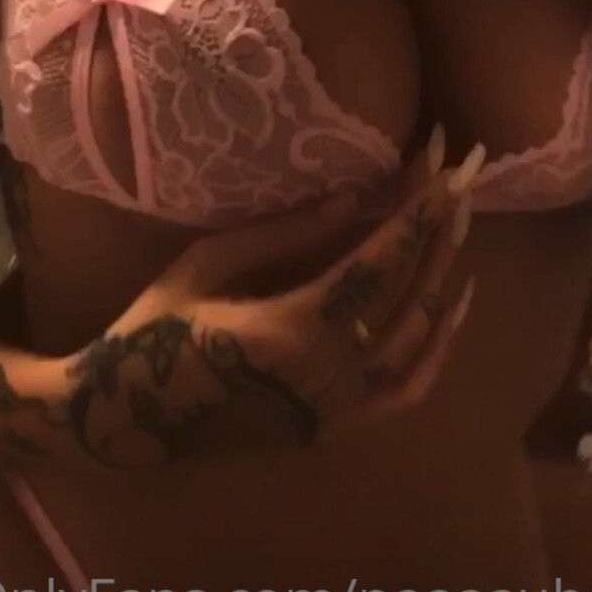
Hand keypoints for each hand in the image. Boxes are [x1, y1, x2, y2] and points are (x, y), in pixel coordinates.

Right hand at [59, 133, 483, 467]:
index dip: (418, 207)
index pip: (382, 259)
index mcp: (293, 329)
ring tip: (459, 221)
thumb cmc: (154, 328)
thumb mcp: (207, 265)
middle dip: (440, 227)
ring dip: (445, 274)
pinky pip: (408, 390)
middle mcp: (330, 374)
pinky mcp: (337, 428)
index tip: (446, 162)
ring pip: (419, 336)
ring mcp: (339, 408)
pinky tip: (452, 304)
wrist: (126, 418)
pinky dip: (439, 347)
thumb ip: (285, 234)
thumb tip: (359, 197)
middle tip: (464, 177)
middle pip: (411, 291)